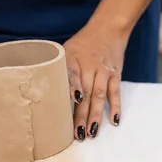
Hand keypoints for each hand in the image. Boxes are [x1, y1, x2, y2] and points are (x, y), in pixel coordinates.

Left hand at [63, 23, 126, 139]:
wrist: (108, 28)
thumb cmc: (82, 44)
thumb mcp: (67, 50)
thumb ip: (60, 70)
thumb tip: (45, 96)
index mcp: (73, 59)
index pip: (71, 75)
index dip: (72, 88)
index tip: (73, 102)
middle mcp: (90, 65)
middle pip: (85, 93)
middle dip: (82, 115)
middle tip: (78, 134)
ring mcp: (104, 70)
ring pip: (100, 96)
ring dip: (96, 115)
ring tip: (92, 133)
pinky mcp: (116, 74)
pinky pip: (115, 92)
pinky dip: (116, 106)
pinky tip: (114, 120)